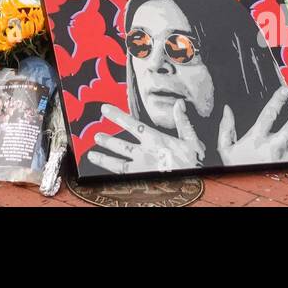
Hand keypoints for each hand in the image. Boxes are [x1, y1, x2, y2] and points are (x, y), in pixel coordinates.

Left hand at [85, 102, 204, 174]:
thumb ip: (183, 122)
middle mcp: (145, 154)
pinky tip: (104, 173)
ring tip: (92, 154)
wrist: (194, 183)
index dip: (117, 116)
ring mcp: (142, 169)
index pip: (132, 125)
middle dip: (107, 140)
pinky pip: (122, 177)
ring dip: (104, 158)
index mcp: (156, 141)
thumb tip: (178, 104)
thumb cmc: (194, 163)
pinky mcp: (142, 181)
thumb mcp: (192, 140)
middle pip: (121, 146)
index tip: (105, 109)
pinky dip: (112, 174)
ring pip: (118, 164)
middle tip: (96, 136)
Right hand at [216, 86, 287, 167]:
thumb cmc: (236, 168)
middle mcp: (272, 147)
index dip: (278, 100)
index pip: (269, 114)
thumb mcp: (225, 149)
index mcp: (256, 138)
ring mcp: (284, 159)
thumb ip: (226, 128)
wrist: (243, 190)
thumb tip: (227, 110)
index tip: (285, 90)